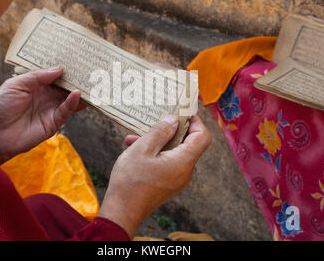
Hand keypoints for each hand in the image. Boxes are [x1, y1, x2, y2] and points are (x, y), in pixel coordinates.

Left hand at [0, 67, 84, 164]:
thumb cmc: (0, 107)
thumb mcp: (16, 85)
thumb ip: (37, 76)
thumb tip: (59, 69)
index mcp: (36, 85)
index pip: (54, 74)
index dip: (64, 67)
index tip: (76, 58)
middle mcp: (46, 96)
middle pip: (65, 85)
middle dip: (76, 78)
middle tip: (90, 68)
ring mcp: (50, 109)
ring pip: (69, 98)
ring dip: (80, 91)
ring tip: (91, 81)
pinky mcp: (53, 122)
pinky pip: (66, 111)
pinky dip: (73, 102)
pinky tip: (77, 94)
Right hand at [98, 114, 211, 238]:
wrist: (122, 212)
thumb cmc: (131, 181)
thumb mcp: (143, 149)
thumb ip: (160, 131)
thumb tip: (173, 120)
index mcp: (183, 162)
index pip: (202, 137)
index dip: (195, 121)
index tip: (181, 111)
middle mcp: (185, 171)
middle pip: (188, 143)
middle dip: (171, 129)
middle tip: (157, 119)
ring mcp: (176, 179)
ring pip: (173, 152)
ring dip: (158, 141)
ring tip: (136, 136)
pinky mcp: (167, 183)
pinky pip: (166, 162)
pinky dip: (154, 153)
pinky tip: (134, 148)